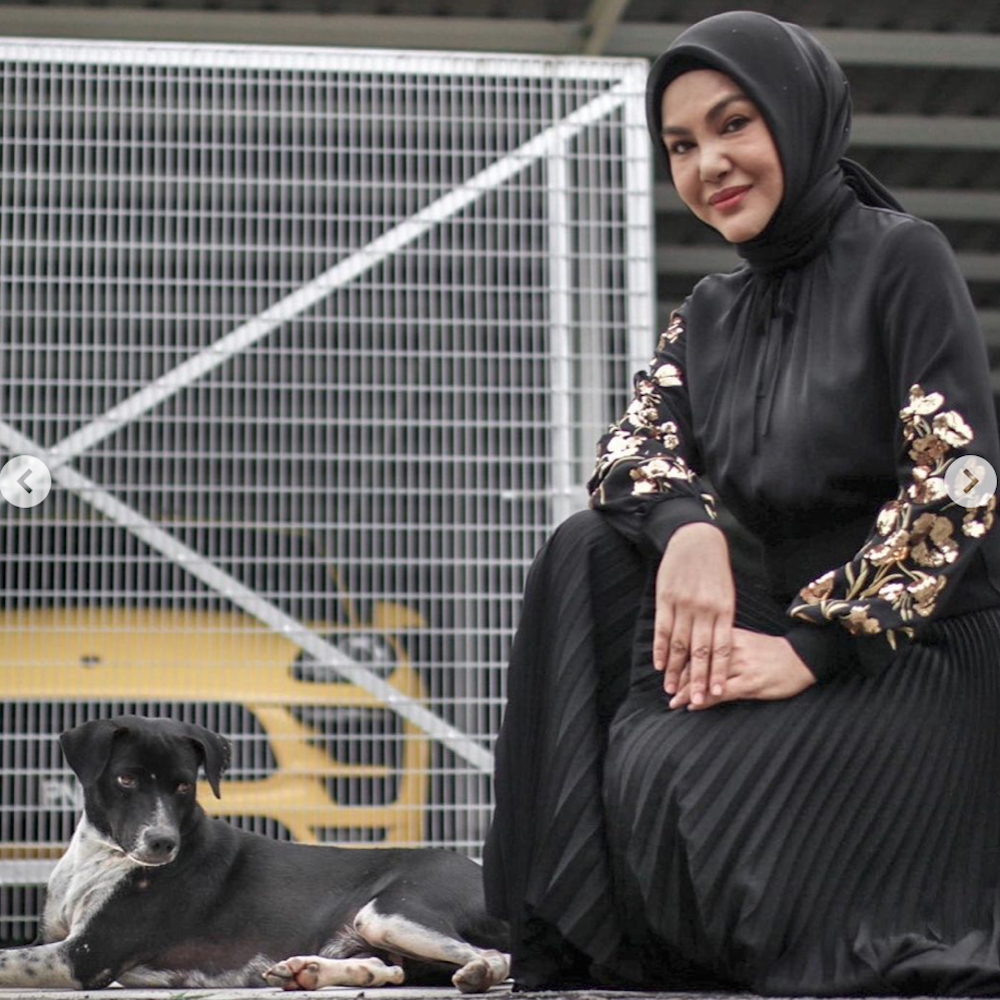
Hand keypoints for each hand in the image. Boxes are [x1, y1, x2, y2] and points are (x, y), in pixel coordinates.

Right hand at [654, 523, 734, 705]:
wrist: (695, 539)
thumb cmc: (713, 568)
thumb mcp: (726, 592)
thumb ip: (722, 618)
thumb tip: (720, 646)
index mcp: (724, 610)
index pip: (722, 647)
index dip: (718, 671)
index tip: (717, 693)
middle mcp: (704, 610)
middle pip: (701, 651)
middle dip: (698, 678)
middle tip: (694, 701)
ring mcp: (684, 605)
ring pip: (679, 643)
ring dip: (675, 669)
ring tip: (670, 689)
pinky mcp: (666, 599)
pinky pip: (662, 628)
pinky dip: (659, 648)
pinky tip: (658, 664)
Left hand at [668, 629, 815, 709]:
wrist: (803, 657)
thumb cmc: (772, 652)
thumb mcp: (745, 642)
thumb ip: (723, 646)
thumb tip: (698, 657)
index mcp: (729, 635)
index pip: (697, 646)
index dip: (680, 661)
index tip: (670, 671)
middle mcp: (733, 648)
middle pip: (698, 663)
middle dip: (680, 678)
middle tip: (667, 690)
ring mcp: (742, 666)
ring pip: (707, 679)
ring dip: (688, 692)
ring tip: (674, 702)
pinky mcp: (752, 683)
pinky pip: (722, 692)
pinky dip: (706, 700)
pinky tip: (695, 706)